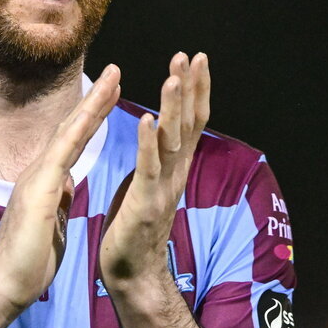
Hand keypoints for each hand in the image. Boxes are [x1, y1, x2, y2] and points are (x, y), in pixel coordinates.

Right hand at [0, 64, 120, 318]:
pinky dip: (82, 127)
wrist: (3, 287)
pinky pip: (65, 151)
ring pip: (69, 130)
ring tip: (113, 76)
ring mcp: (37, 178)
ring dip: (91, 102)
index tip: (110, 96)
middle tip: (114, 71)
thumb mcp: (52, 224)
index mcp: (45, 182)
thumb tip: (66, 184)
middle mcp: (39, 173)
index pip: (72, 142)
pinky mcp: (38, 189)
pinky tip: (95, 110)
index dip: (91, 117)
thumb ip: (57, 200)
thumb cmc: (26, 263)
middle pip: (71, 127)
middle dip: (93, 98)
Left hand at [100, 52, 209, 298]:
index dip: (195, 89)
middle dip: (190, 87)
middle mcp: (175, 173)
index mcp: (174, 167)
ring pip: (172, 140)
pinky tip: (147, 118)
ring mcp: (162, 187)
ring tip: (173, 76)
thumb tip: (157, 133)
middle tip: (191, 55)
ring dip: (173, 107)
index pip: (191, 121)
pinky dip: (148, 142)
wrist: (131, 272)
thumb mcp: (147, 184)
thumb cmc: (134, 228)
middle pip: (189, 123)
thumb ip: (156, 158)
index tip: (196, 59)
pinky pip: (148, 167)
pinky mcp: (144, 202)